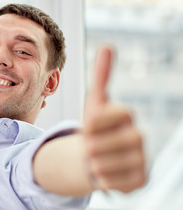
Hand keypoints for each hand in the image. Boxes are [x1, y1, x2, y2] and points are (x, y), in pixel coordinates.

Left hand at [83, 46, 145, 192]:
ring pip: (106, 165)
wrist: (96, 156)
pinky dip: (103, 179)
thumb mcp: (94, 103)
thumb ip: (101, 76)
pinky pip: (114, 183)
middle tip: (89, 147)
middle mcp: (139, 136)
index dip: (90, 124)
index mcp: (126, 115)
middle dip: (89, 146)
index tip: (88, 127)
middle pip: (102, 144)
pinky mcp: (141, 180)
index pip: (103, 117)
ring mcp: (142, 159)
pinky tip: (104, 173)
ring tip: (95, 160)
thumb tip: (108, 46)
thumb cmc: (94, 129)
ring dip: (93, 163)